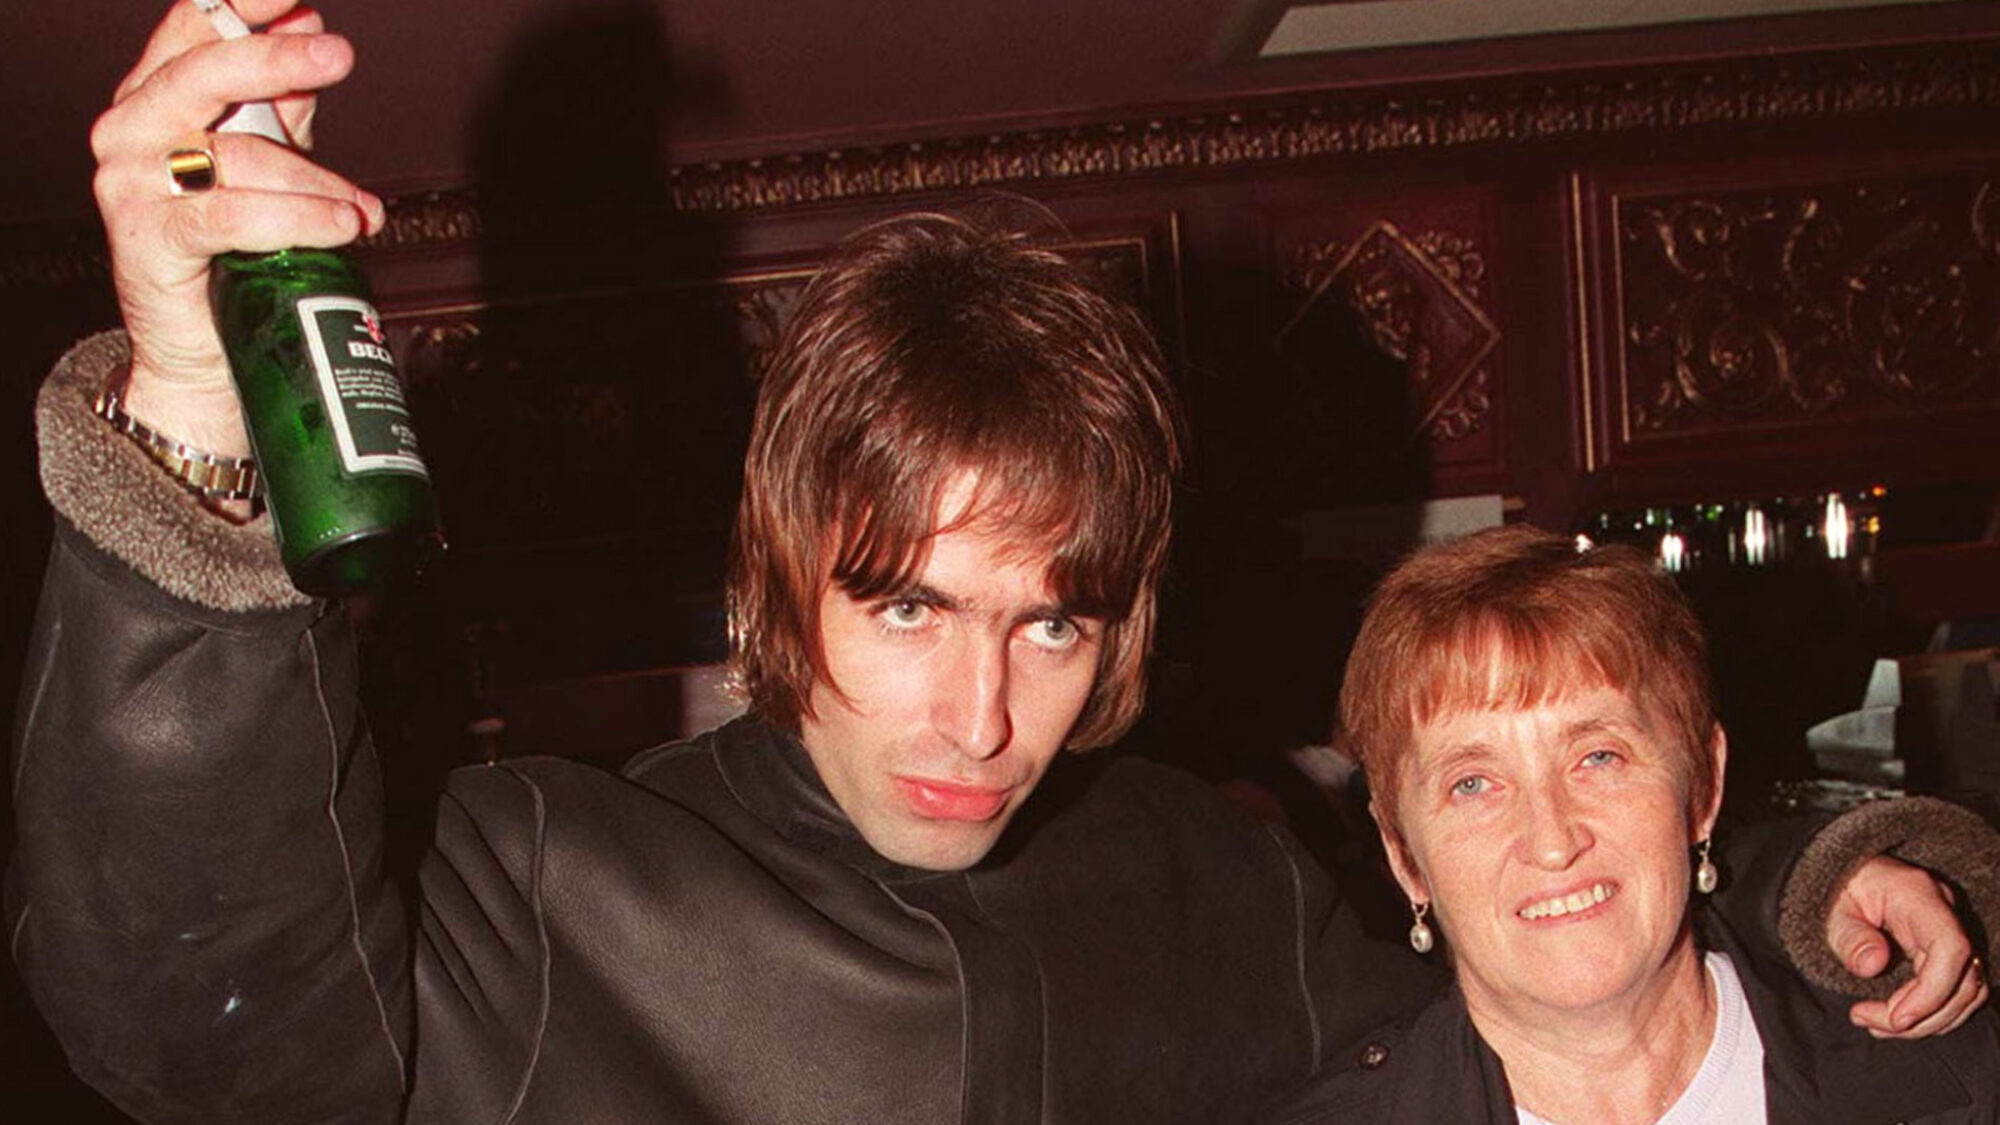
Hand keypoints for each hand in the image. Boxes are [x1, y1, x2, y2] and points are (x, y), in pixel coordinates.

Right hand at [91, 0, 384, 455]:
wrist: (202, 348)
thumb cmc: (231, 251)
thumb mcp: (262, 161)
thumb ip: (281, 101)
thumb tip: (315, 31)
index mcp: (155, 98)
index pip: (193, 30)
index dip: (241, 4)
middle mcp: (130, 130)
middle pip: (204, 75)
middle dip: (277, 60)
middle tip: (338, 57)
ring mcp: (130, 183)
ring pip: (237, 158)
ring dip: (316, 182)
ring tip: (362, 210)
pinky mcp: (148, 238)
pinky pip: (231, 216)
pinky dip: (297, 219)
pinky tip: (342, 225)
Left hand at [1827, 855, 1989, 1037]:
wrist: (1848, 875)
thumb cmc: (1839, 889)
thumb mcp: (1832, 910)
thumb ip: (1850, 937)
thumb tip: (1872, 966)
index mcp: (1920, 896)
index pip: (1951, 949)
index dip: (1931, 992)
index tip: (1896, 1018)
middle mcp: (1946, 913)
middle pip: (1963, 980)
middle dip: (1922, 1016)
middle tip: (1872, 1024)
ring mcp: (1951, 932)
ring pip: (1965, 992)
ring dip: (1926, 1021)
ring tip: (1877, 1026)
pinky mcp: (1946, 951)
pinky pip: (1955, 990)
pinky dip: (1929, 1012)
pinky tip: (1893, 1020)